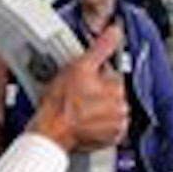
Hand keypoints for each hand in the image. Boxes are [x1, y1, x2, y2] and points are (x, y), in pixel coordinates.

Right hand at [29, 26, 129, 152]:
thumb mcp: (79, 66)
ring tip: (78, 109)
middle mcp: (122, 109)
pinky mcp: (109, 140)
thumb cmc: (60, 104)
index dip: (94, 75)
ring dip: (97, 108)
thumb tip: (115, 31)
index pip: (111, 74)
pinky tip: (83, 121)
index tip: (82, 81)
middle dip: (96, 92)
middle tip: (77, 95)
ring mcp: (116, 126)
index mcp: (118, 89)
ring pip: (108, 109)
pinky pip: (106, 127)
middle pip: (110, 92)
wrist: (50, 132)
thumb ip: (101, 47)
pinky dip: (97, 124)